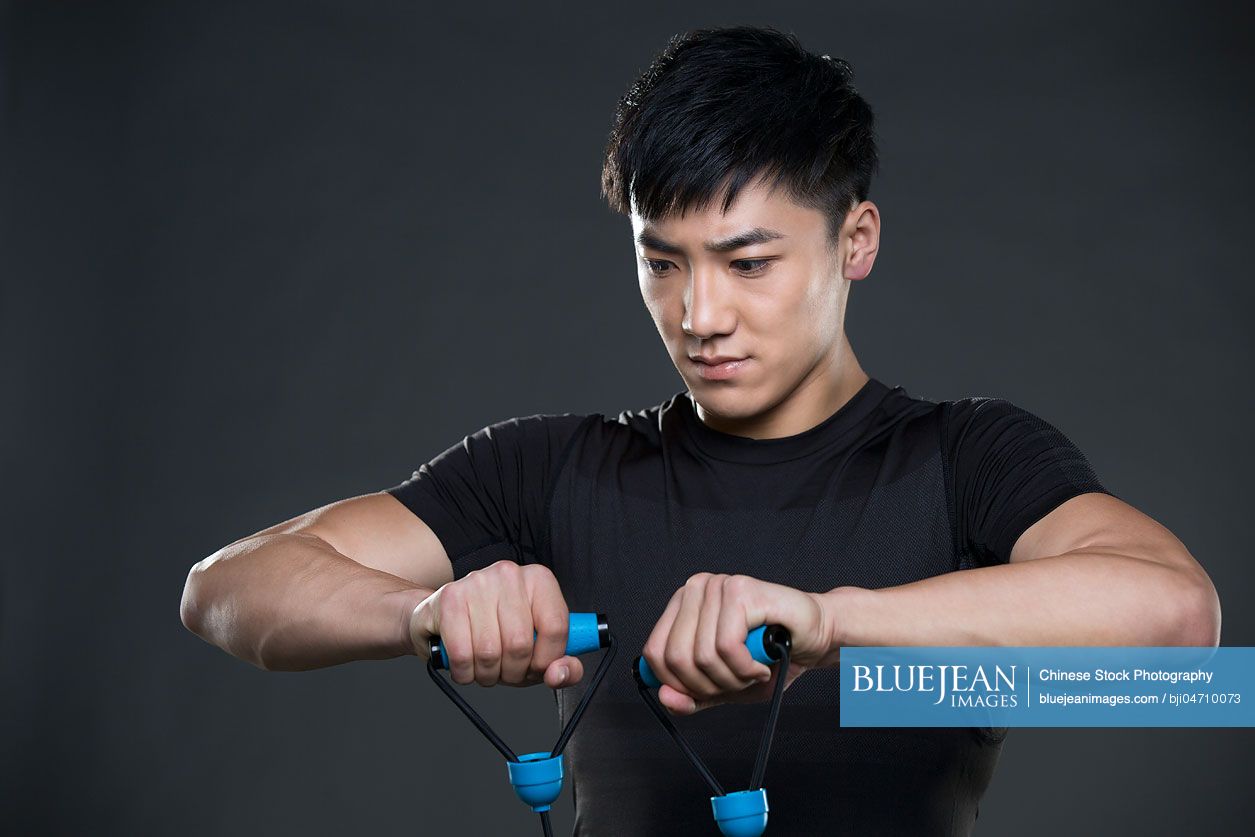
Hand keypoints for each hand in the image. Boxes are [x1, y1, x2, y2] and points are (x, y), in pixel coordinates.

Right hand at [408, 560, 582, 689]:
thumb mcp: (537, 651)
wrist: (443, 618)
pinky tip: (466, 664)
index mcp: (539, 580)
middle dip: (513, 672)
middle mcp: (509, 574)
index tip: (536, 667)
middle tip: (506, 669)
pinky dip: (464, 672)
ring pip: (490, 653)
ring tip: (485, 665)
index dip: (547, 660)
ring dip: (487, 674)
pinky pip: (462, 654)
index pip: (556, 627)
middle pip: (520, 644)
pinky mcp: (449, 599)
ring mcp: (477, 583)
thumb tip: (559, 674)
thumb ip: (563, 666)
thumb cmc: (496, 634)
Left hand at [642, 573, 833, 714]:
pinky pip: (726, 646)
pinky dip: (745, 668)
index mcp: (683, 605)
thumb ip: (690, 696)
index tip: (709, 690)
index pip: (654, 654)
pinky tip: (760, 664)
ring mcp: (716, 586)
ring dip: (732, 678)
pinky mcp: (740, 591)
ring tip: (752, 671)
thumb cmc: (771, 657)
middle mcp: (695, 589)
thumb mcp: (723, 687)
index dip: (679, 685)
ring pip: (701, 655)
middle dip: (708, 685)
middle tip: (736, 682)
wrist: (817, 638)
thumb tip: (665, 697)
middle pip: (675, 657)